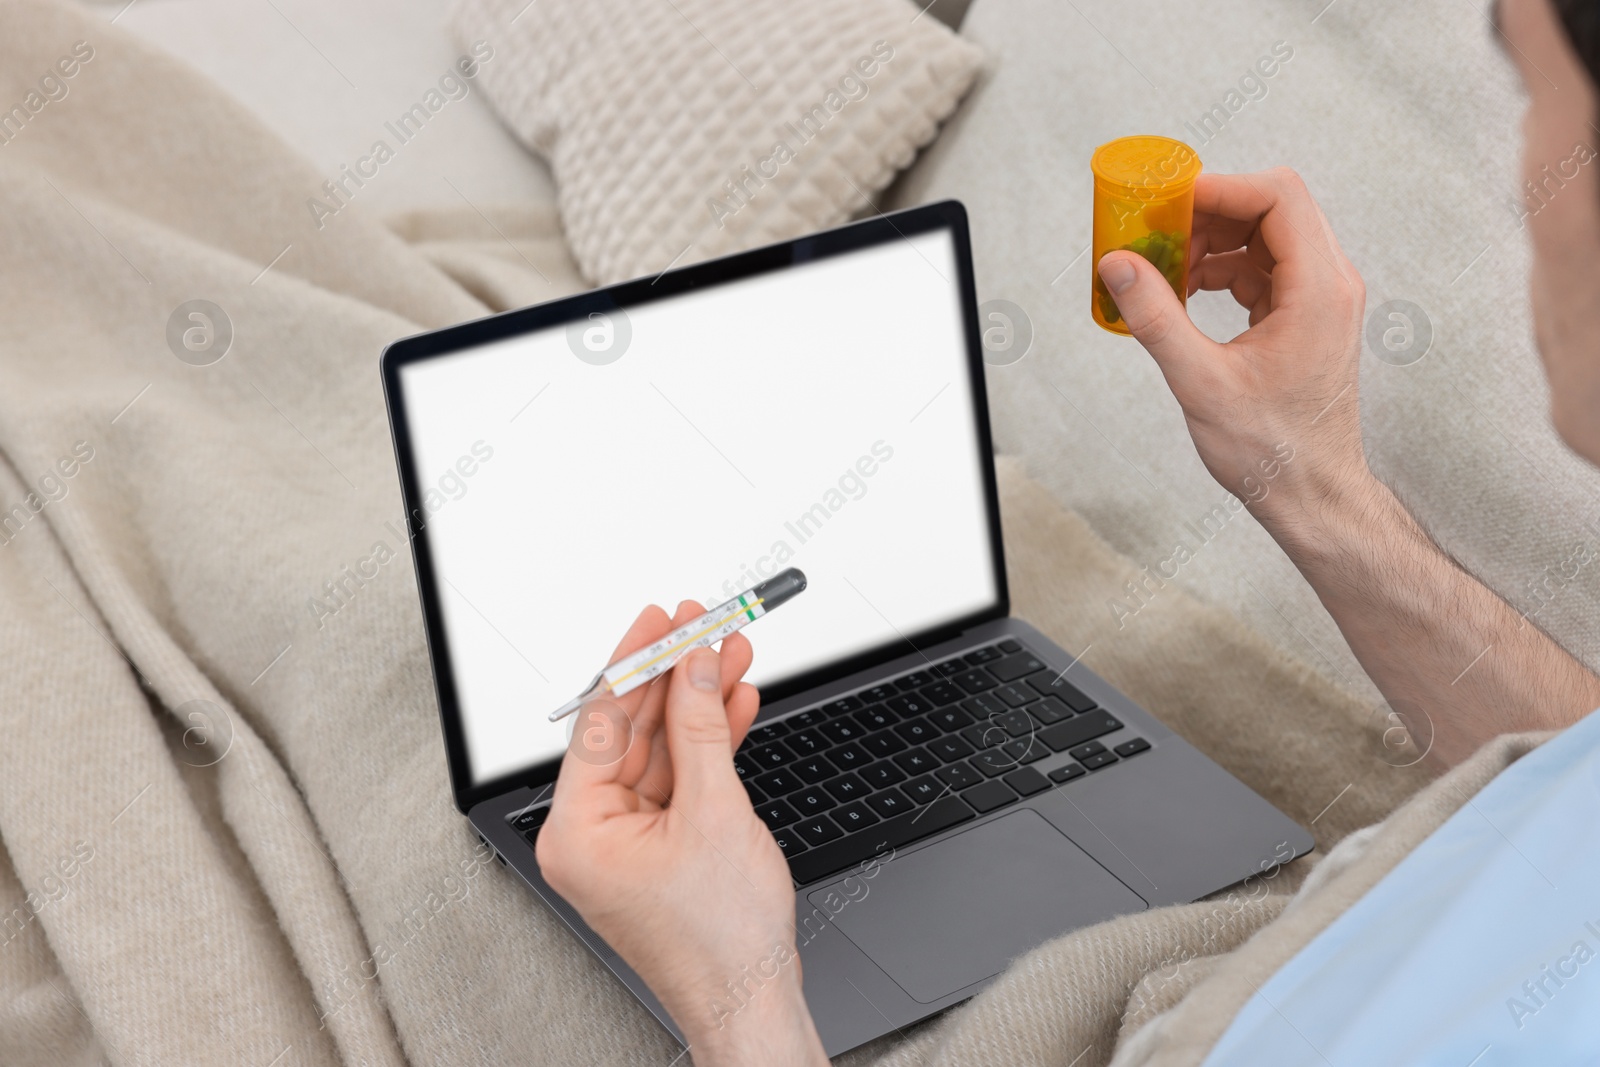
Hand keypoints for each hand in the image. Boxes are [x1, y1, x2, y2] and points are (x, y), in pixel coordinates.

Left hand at [535, 602, 826, 1065]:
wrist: (752, 1000)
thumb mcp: (714, 812)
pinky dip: (708, 743)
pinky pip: (680, 777)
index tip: (659, 620)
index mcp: (577, 832)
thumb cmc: (719, 941)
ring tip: (730, 654)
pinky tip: (732, 703)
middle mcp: (591, 835)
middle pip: (632, 730)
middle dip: (673, 676)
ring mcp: (626, 841)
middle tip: (701, 626)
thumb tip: (694, 668)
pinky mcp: (660, 845)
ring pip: (662, 749)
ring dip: (699, 704)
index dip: (636, 663)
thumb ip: (701, 728)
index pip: (603, 723)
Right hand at [1096, 168, 1372, 536]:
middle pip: (1273, 208)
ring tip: (1166, 268)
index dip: (1219, 188)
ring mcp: (1322, 299)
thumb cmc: (1271, 449)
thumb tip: (1118, 266)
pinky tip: (1186, 294)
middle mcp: (1331, 284)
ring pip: (1267, 237)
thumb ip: (1156, 318)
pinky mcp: (1307, 316)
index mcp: (1319, 290)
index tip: (1168, 202)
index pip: (1277, 197)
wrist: (1310, 493)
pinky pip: (1265, 269)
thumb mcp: (1201, 382)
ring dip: (1214, 242)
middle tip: (1158, 232)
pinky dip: (1223, 270)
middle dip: (1211, 213)